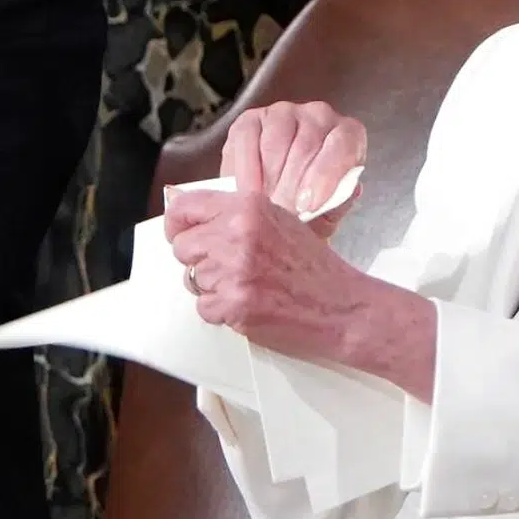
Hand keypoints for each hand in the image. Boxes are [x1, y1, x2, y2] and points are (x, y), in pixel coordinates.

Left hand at [164, 187, 379, 360]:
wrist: (341, 306)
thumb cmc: (314, 267)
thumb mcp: (280, 222)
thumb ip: (239, 216)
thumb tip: (191, 217)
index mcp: (249, 207)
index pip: (184, 207)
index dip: (177, 224)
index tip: (181, 233)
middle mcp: (238, 233)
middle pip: (182, 247)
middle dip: (199, 260)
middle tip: (231, 268)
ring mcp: (234, 269)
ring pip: (191, 279)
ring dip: (214, 287)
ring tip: (250, 286)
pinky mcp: (233, 303)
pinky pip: (204, 307)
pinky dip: (222, 311)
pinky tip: (251, 304)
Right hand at [221, 101, 366, 237]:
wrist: (280, 201)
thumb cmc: (311, 203)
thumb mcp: (330, 212)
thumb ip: (332, 206)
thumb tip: (321, 202)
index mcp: (349, 135)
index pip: (343, 148)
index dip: (324, 178)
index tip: (308, 206)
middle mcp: (320, 115)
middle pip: (305, 146)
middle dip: (291, 186)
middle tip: (282, 213)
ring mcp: (284, 113)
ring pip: (275, 143)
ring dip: (268, 179)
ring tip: (265, 205)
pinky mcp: (251, 119)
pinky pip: (246, 140)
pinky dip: (244, 170)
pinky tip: (248, 191)